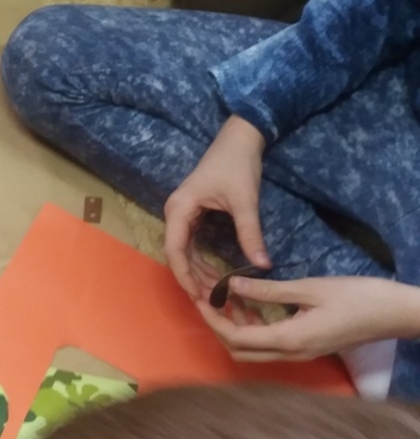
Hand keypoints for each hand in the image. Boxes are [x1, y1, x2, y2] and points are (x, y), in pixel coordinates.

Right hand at [164, 116, 271, 299]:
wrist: (239, 139)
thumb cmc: (237, 165)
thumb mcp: (245, 201)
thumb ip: (250, 233)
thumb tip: (263, 265)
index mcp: (179, 209)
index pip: (175, 250)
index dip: (185, 275)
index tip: (198, 296)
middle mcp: (175, 213)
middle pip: (177, 254)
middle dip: (193, 278)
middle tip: (212, 300)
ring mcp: (183, 214)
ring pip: (184, 251)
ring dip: (197, 271)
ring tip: (216, 292)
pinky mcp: (193, 214)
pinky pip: (192, 243)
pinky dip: (201, 260)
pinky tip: (215, 274)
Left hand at [198, 276, 419, 361]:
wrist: (398, 313)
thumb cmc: (359, 297)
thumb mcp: (310, 289)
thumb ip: (269, 291)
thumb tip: (231, 286)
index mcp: (289, 340)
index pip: (236, 337)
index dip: (213, 320)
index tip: (200, 298)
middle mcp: (291, 353)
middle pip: (240, 350)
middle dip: (219, 327)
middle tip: (209, 299)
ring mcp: (300, 354)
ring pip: (254, 350)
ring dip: (235, 328)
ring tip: (225, 299)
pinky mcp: (308, 347)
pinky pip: (270, 345)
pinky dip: (254, 328)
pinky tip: (251, 305)